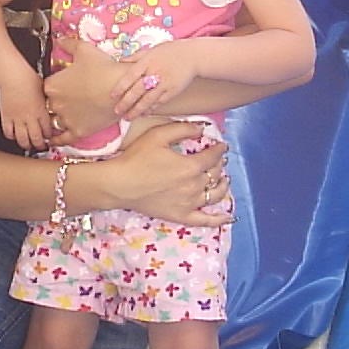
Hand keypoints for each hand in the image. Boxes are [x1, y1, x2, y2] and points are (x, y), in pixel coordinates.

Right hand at [0, 77, 50, 151]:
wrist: (12, 76)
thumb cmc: (28, 78)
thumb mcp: (44, 90)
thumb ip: (46, 102)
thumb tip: (50, 105)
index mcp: (41, 111)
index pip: (48, 130)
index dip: (50, 136)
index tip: (50, 138)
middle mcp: (30, 117)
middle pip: (36, 138)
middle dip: (40, 145)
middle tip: (41, 147)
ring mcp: (17, 119)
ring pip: (22, 139)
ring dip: (26, 144)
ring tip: (28, 145)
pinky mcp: (6, 117)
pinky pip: (8, 132)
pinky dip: (11, 136)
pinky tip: (14, 135)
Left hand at [43, 37, 121, 145]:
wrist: (124, 88)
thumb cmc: (104, 68)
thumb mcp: (84, 50)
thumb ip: (68, 44)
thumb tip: (60, 39)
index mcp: (52, 85)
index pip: (46, 87)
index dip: (54, 86)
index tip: (63, 85)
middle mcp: (55, 104)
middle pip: (49, 105)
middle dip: (57, 102)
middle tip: (69, 98)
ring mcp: (66, 119)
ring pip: (54, 122)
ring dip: (57, 119)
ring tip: (64, 116)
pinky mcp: (78, 131)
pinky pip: (62, 139)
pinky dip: (56, 140)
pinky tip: (53, 140)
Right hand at [107, 121, 230, 226]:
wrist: (119, 185)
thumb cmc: (136, 158)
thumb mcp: (158, 135)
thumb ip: (183, 128)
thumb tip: (202, 129)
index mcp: (190, 166)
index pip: (213, 157)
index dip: (219, 149)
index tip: (221, 145)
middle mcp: (194, 186)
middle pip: (214, 174)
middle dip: (219, 164)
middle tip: (218, 159)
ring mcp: (189, 204)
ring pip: (215, 195)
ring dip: (222, 185)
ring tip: (223, 179)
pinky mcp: (181, 216)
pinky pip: (205, 220)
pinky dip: (219, 219)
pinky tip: (228, 217)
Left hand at [109, 41, 196, 117]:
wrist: (193, 56)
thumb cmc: (171, 51)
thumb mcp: (152, 49)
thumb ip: (136, 56)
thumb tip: (121, 60)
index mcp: (147, 62)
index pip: (130, 76)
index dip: (120, 87)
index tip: (112, 96)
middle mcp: (155, 73)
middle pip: (137, 91)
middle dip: (126, 103)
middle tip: (117, 111)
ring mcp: (164, 83)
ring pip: (148, 100)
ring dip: (137, 110)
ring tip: (128, 117)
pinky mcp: (173, 91)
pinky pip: (159, 102)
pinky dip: (151, 108)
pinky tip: (144, 113)